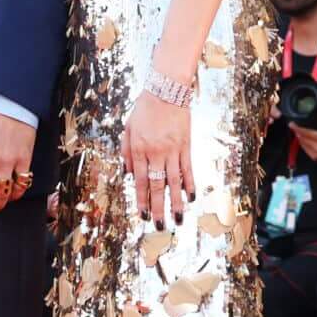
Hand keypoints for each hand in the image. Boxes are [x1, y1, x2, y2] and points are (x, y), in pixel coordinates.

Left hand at [121, 91, 191, 222]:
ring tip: (178, 218)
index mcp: (139, 150)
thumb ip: (126, 151)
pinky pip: (187, 169)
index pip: (139, 180)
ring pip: (174, 182)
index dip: (141, 199)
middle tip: (160, 225)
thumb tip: (128, 173)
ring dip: (176, 202)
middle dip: (158, 207)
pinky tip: (190, 197)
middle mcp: (155, 153)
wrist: (166, 90)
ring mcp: (172, 150)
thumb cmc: (144, 109)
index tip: (143, 215)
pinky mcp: (185, 146)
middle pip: (156, 185)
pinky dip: (189, 184)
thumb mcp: (127, 128)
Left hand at [291, 97, 316, 168]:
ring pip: (303, 145)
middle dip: (297, 132)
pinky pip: (306, 151)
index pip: (306, 133)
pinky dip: (304, 145)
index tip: (291, 124)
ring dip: (299, 139)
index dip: (297, 128)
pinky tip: (303, 140)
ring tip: (297, 132)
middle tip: (294, 126)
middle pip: (302, 139)